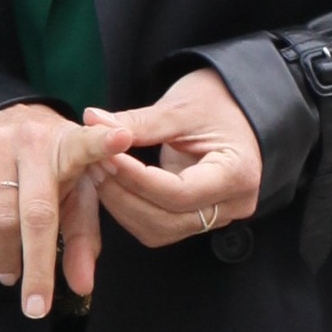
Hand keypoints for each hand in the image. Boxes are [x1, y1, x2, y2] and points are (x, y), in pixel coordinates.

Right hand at [0, 104, 132, 317]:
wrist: (6, 122)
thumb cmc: (51, 168)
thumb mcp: (75, 194)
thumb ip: (83, 239)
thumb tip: (82, 287)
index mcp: (71, 145)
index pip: (89, 143)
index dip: (104, 143)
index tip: (122, 139)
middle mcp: (34, 141)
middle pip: (37, 212)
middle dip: (37, 266)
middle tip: (36, 306)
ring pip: (0, 217)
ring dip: (5, 257)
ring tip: (10, 272)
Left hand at [83, 69, 262, 248]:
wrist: (236, 110)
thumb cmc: (215, 102)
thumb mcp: (180, 107)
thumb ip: (138, 122)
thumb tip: (92, 120)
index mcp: (238, 174)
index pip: (180, 192)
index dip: (137, 179)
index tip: (105, 157)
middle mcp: (233, 204)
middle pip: (167, 219)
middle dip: (124, 195)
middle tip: (94, 164)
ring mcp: (217, 216)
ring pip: (159, 230)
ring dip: (122, 206)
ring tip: (98, 172)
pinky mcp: (197, 218)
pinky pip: (158, 226)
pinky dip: (130, 209)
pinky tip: (113, 184)